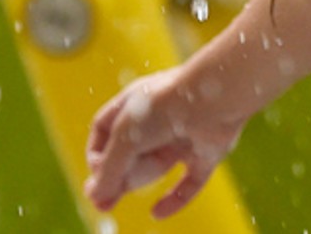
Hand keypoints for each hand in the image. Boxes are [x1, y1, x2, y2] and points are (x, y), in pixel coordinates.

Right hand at [84, 67, 244, 218]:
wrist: (215, 97)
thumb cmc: (164, 108)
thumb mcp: (124, 139)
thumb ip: (109, 169)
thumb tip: (95, 197)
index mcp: (136, 102)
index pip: (105, 128)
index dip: (96, 152)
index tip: (96, 171)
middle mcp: (160, 117)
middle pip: (132, 151)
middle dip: (116, 176)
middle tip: (103, 203)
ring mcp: (185, 133)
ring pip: (158, 165)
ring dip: (139, 182)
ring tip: (114, 203)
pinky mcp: (208, 150)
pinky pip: (191, 181)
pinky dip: (176, 198)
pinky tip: (157, 213)